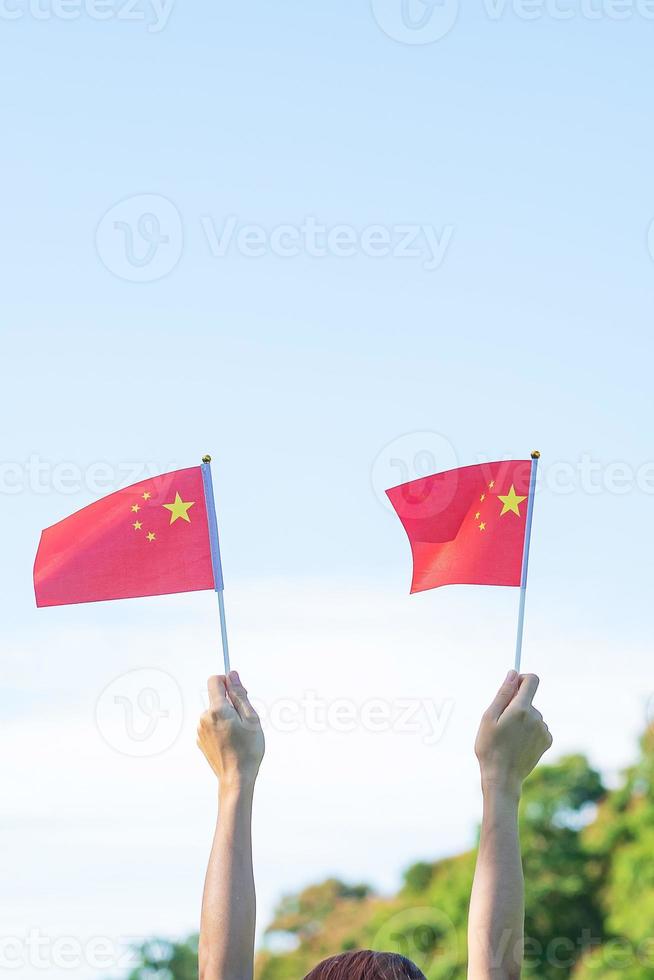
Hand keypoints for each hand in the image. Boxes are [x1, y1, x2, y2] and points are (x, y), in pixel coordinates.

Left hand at [197, 671, 264, 789]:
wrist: (236, 779)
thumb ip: (240, 695)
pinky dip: (221, 729)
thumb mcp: (251, 718)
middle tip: (246, 720)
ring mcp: (201, 730)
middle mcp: (204, 717)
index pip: (215, 680)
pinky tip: (231, 742)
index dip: (227, 681)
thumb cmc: (248, 750)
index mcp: (217, 709)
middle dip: (230, 703)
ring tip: (239, 735)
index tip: (239, 691)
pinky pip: (212, 726)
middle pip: (216, 698)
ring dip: (226, 717)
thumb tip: (232, 675)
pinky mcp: (201, 741)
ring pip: (215, 713)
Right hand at [475, 671, 551, 795]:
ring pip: (532, 714)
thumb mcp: (488, 718)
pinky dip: (529, 730)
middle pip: (528, 699)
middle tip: (502, 724)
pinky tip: (518, 743)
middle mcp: (536, 717)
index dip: (521, 679)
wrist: (502, 778)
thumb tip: (513, 674)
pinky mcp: (547, 741)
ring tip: (509, 737)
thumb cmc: (490, 747)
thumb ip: (503, 694)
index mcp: (521, 709)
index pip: (532, 680)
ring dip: (522, 719)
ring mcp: (543, 730)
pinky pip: (538, 727)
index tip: (511, 687)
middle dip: (516, 705)